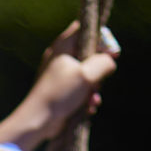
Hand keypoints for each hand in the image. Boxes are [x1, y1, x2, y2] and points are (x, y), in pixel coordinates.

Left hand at [23, 20, 121, 137]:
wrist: (37, 121)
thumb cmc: (59, 94)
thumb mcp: (86, 75)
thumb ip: (103, 62)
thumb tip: (110, 60)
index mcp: (63, 46)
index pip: (84, 28)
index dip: (101, 37)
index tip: (112, 52)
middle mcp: (61, 57)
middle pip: (90, 53)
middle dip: (99, 69)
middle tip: (98, 81)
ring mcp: (61, 74)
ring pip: (88, 74)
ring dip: (94, 88)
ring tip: (91, 99)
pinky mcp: (63, 90)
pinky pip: (81, 89)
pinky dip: (87, 98)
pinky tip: (88, 108)